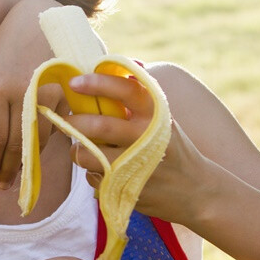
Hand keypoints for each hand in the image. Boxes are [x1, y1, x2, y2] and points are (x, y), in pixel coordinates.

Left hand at [0, 0, 62, 188]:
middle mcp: (21, 92)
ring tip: (18, 174)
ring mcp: (47, 91)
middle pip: (15, 143)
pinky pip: (57, 125)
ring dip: (27, 160)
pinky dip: (46, 141)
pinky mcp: (67, 90)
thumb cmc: (6, 47)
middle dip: (7, 168)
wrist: (41, 18)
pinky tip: (36, 152)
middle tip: (2, 186)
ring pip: (38, 137)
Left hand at [62, 73, 211, 222]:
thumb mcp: (161, 119)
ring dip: (78, 151)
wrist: (194, 189)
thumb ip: (136, 99)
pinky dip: (91, 172)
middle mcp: (147, 138)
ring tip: (81, 148)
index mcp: (156, 114)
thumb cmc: (170, 146)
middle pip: (100, 126)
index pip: (125, 90)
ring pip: (89, 155)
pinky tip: (103, 170)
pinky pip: (93, 177)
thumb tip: (104, 69)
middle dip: (74, 122)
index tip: (74, 83)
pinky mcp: (127, 189)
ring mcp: (137, 166)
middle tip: (65, 121)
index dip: (97, 83)